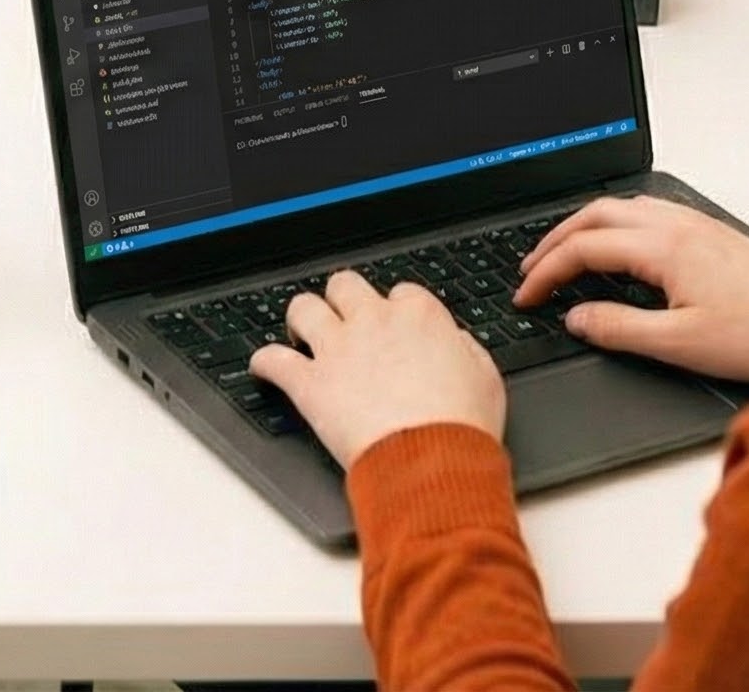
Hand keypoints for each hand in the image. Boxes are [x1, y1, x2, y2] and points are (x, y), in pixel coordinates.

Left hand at [249, 272, 504, 470]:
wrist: (433, 463)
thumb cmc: (463, 427)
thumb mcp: (486, 378)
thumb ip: (464, 349)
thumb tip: (452, 342)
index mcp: (419, 316)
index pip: (400, 293)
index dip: (395, 311)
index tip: (394, 327)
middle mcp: (373, 322)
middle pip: (344, 285)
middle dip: (343, 300)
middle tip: (344, 322)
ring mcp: (337, 350)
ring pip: (302, 308)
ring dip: (300, 319)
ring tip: (302, 335)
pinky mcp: (310, 384)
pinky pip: (272, 360)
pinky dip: (263, 364)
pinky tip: (263, 368)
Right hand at [516, 195, 748, 382]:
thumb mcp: (680, 345)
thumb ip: (619, 329)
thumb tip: (575, 317)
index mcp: (663, 247)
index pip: (583, 249)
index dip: (546, 272)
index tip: (526, 296)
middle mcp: (675, 225)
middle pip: (593, 215)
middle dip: (553, 240)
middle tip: (530, 269)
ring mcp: (694, 223)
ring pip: (619, 208)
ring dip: (582, 226)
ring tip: (562, 253)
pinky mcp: (709, 232)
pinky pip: (645, 211)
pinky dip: (612, 224)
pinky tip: (615, 246)